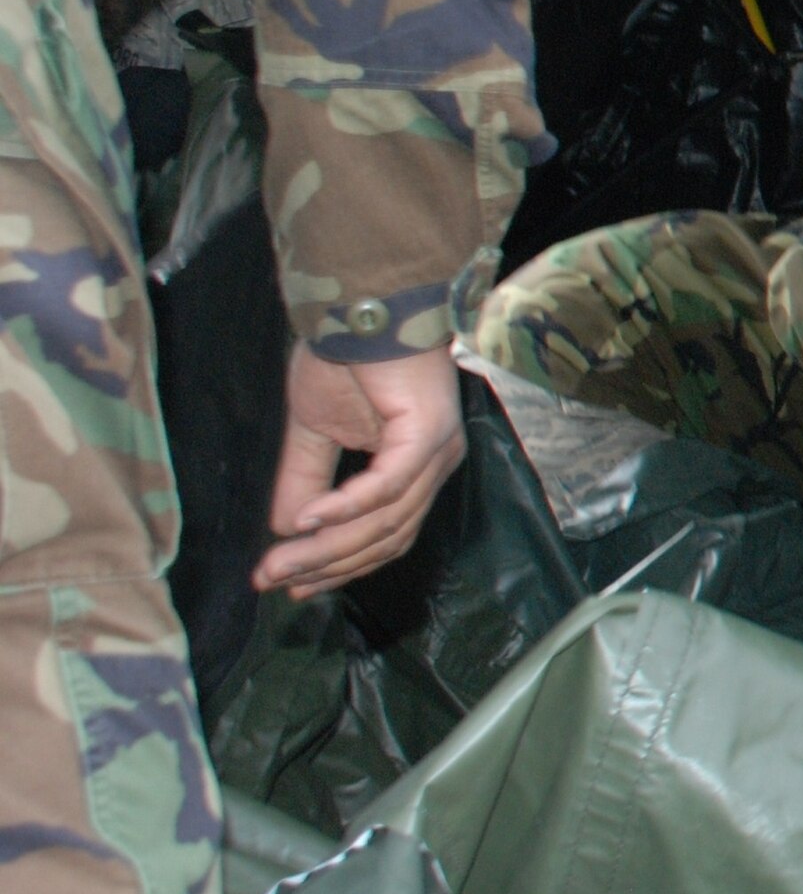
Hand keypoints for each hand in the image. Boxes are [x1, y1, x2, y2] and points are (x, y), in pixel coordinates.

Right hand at [253, 343, 466, 600]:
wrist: (362, 307)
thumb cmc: (346, 359)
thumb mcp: (315, 431)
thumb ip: (305, 481)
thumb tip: (284, 531)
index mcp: (415, 469)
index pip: (384, 537)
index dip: (338, 566)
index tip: (290, 586)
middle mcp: (435, 466)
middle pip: (385, 539)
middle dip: (325, 566)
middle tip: (273, 580)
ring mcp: (437, 452)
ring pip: (385, 521)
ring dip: (326, 547)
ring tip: (279, 561)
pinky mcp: (428, 435)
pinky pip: (387, 486)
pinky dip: (345, 507)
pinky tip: (306, 521)